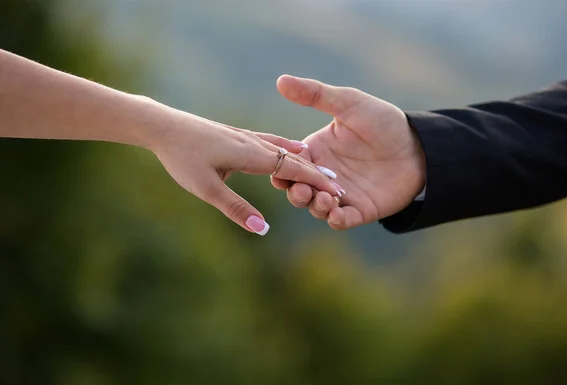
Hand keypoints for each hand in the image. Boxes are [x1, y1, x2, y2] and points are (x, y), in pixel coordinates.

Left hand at [144, 104, 339, 234]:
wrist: (163, 126)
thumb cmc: (182, 158)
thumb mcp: (207, 189)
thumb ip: (236, 208)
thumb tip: (263, 229)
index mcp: (251, 155)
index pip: (293, 169)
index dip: (316, 182)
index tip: (337, 192)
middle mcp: (253, 143)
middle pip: (293, 158)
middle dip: (316, 172)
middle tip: (339, 185)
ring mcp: (245, 137)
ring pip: (282, 148)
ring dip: (303, 160)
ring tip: (321, 167)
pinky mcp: (235, 135)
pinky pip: (269, 141)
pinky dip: (285, 147)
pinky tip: (287, 146)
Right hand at [271, 75, 425, 229]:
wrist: (420, 145)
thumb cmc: (383, 121)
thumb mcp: (349, 103)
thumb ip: (315, 94)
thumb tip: (280, 80)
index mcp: (316, 151)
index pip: (289, 163)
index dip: (282, 167)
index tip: (281, 166)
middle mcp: (324, 175)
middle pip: (298, 189)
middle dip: (295, 192)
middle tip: (301, 189)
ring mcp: (341, 195)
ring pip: (316, 207)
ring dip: (315, 205)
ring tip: (324, 199)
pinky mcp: (360, 210)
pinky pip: (342, 220)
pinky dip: (336, 220)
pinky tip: (336, 214)